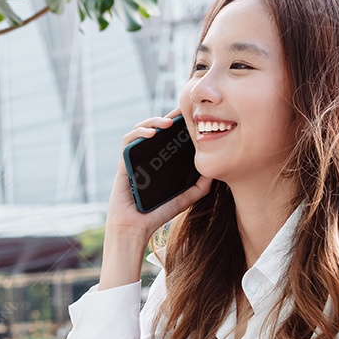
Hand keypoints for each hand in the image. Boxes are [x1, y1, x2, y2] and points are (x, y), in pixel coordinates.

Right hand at [104, 108, 213, 242]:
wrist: (135, 227)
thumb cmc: (156, 214)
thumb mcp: (185, 199)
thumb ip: (199, 187)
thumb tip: (214, 171)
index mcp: (159, 161)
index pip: (169, 136)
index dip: (178, 122)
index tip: (192, 115)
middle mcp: (146, 156)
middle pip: (156, 128)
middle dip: (168, 116)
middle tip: (182, 110)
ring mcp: (134, 158)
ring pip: (141, 129)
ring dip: (154, 121)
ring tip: (168, 123)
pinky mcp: (123, 162)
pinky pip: (128, 141)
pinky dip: (139, 133)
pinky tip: (153, 133)